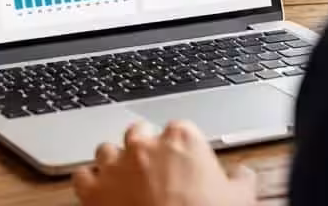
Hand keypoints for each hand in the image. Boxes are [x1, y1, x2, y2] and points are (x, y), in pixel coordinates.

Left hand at [72, 121, 256, 205]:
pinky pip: (82, 176)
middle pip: (138, 132)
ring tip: (124, 181)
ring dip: (114, 163)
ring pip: (107, 151)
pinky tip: (98, 192)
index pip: (179, 129)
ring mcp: (116, 164)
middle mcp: (144, 144)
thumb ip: (240, 180)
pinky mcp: (94, 189)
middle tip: (154, 171)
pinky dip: (89, 183)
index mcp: (181, 139)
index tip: (185, 161)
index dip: (181, 147)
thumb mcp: (239, 199)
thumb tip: (244, 175)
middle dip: (143, 148)